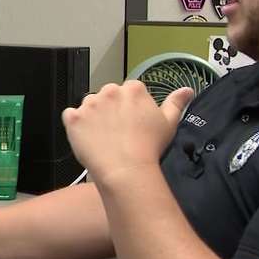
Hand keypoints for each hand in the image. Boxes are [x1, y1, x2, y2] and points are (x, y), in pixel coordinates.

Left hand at [61, 82, 193, 183]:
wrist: (126, 170)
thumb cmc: (150, 147)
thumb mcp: (169, 123)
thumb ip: (176, 103)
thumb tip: (188, 89)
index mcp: (133, 89)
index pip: (129, 92)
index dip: (130, 109)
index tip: (132, 124)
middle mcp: (109, 91)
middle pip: (107, 96)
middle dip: (110, 110)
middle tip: (117, 133)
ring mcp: (89, 104)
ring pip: (89, 106)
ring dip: (93, 117)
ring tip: (102, 138)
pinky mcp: (73, 118)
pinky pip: (70, 117)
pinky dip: (75, 125)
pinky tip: (87, 139)